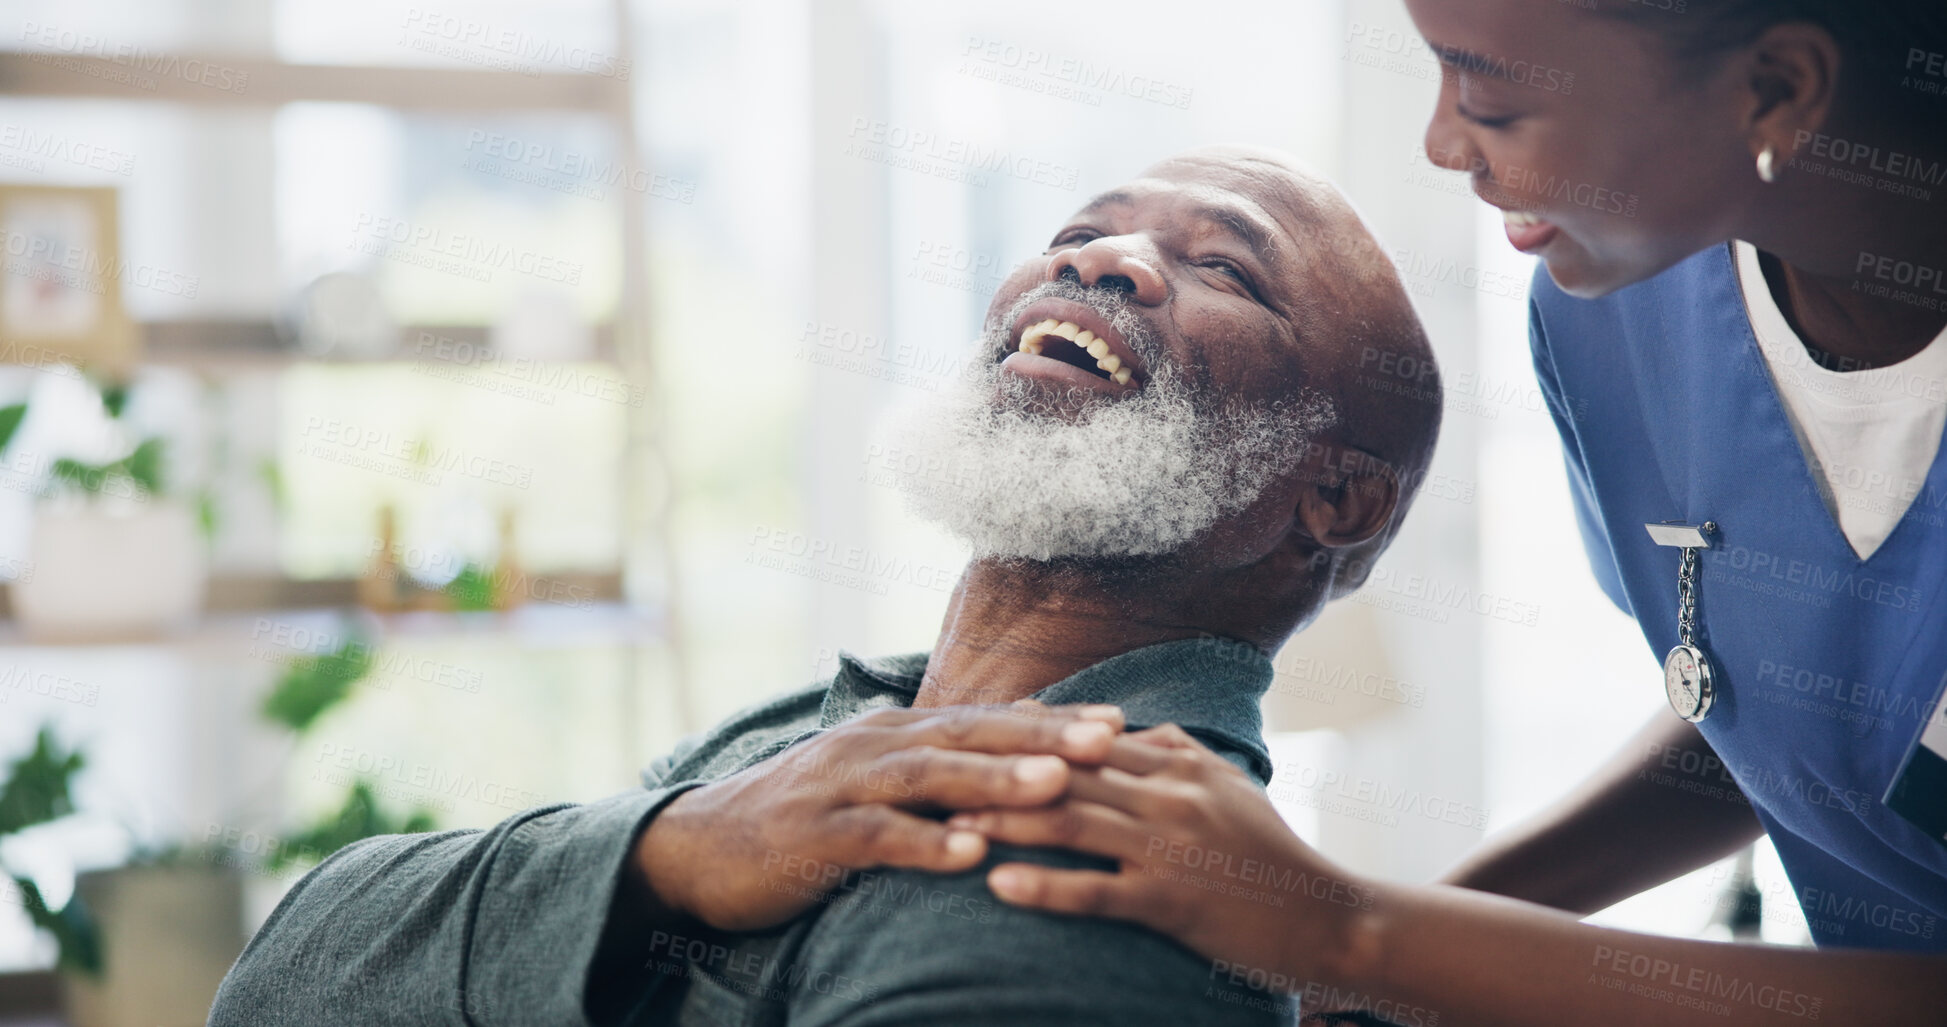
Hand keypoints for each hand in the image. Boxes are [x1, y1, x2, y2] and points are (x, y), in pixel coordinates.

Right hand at [636, 702, 1123, 930]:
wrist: (699, 849)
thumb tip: (1020, 741)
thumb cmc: (803, 818)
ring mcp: (842, 786)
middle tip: (1110, 739)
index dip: (1055, 719)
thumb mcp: (875, 779)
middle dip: (1044, 734)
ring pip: (929, 776)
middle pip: (971, 733)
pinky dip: (924, 842)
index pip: (989, 718)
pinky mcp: (813, 834)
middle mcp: (875, 745)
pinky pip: (876, 837)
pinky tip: (970, 853)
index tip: (1123, 723)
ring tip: (1056, 783)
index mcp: (898, 732)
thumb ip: (940, 762)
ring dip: (995, 778)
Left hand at [948, 724, 1370, 986]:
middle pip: (1062, 774)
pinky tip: (998, 885)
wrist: (1329, 918)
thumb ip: (1173, 750)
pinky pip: (1098, 891)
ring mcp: (1171, 847)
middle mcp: (1169, 795)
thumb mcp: (1226, 785)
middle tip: (931, 778)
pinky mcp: (1174, 901)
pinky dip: (1047, 887)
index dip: (1018, 735)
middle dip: (993, 775)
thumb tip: (1123, 729)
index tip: (963, 733)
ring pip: (1071, 824)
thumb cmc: (1271, 853)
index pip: (1080, 739)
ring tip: (946, 826)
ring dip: (1004, 824)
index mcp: (1175, 764)